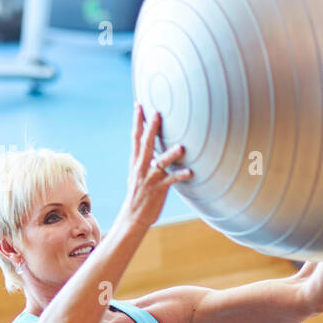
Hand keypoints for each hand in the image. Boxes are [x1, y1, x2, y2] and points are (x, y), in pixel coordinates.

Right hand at [122, 104, 192, 228]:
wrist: (132, 217)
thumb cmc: (139, 194)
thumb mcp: (138, 174)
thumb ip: (145, 159)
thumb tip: (152, 147)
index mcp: (136, 161)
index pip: (135, 137)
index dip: (137, 121)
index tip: (139, 104)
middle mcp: (141, 167)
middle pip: (145, 144)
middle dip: (151, 129)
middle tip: (157, 113)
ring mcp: (150, 178)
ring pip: (160, 163)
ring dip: (170, 155)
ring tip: (181, 147)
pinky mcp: (158, 190)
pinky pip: (171, 181)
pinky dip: (180, 175)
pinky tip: (190, 172)